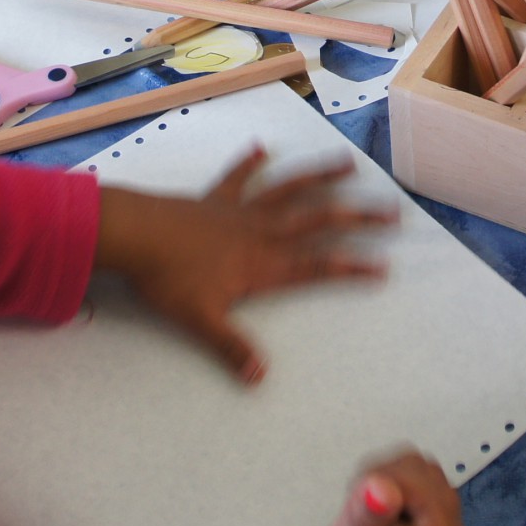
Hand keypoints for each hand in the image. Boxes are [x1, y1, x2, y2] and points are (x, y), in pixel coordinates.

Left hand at [96, 147, 396, 380]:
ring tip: (347, 164)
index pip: (315, 268)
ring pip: (288, 190)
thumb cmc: (167, 279)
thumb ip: (231, 348)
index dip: (350, 268)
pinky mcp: (214, 198)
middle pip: (316, 222)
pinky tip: (262, 147)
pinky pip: (237, 177)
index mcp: (261, 265)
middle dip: (356, 218)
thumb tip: (258, 378)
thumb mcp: (200, 320)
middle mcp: (260, 232)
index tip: (382, 265)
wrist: (135, 234)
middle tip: (390, 210)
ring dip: (319, 177)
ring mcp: (238, 210)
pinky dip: (250, 162)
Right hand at [247, 454, 472, 525]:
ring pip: (423, 474)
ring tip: (358, 516)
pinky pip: (414, 481)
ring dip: (385, 480)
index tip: (360, 494)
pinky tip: (366, 514)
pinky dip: (385, 483)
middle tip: (354, 510)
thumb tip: (383, 486)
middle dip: (389, 482)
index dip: (397, 486)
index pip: (436, 502)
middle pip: (433, 481)